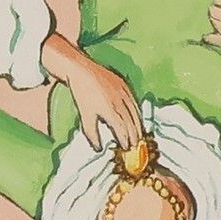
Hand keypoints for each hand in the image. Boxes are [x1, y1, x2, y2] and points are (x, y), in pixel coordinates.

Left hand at [43, 35, 144, 151]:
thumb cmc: (82, 95)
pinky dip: (137, 112)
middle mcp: (119, 101)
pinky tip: (137, 118)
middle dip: (134, 135)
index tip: (127, 148)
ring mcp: (123, 92)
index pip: (122, 129)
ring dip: (138, 125)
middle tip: (135, 145)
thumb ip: (92, 134)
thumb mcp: (85, 117)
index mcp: (109, 110)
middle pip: (131, 122)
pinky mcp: (124, 85)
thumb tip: (98, 149)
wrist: (81, 70)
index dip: (126, 140)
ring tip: (139, 135)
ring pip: (135, 112)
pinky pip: (134, 102)